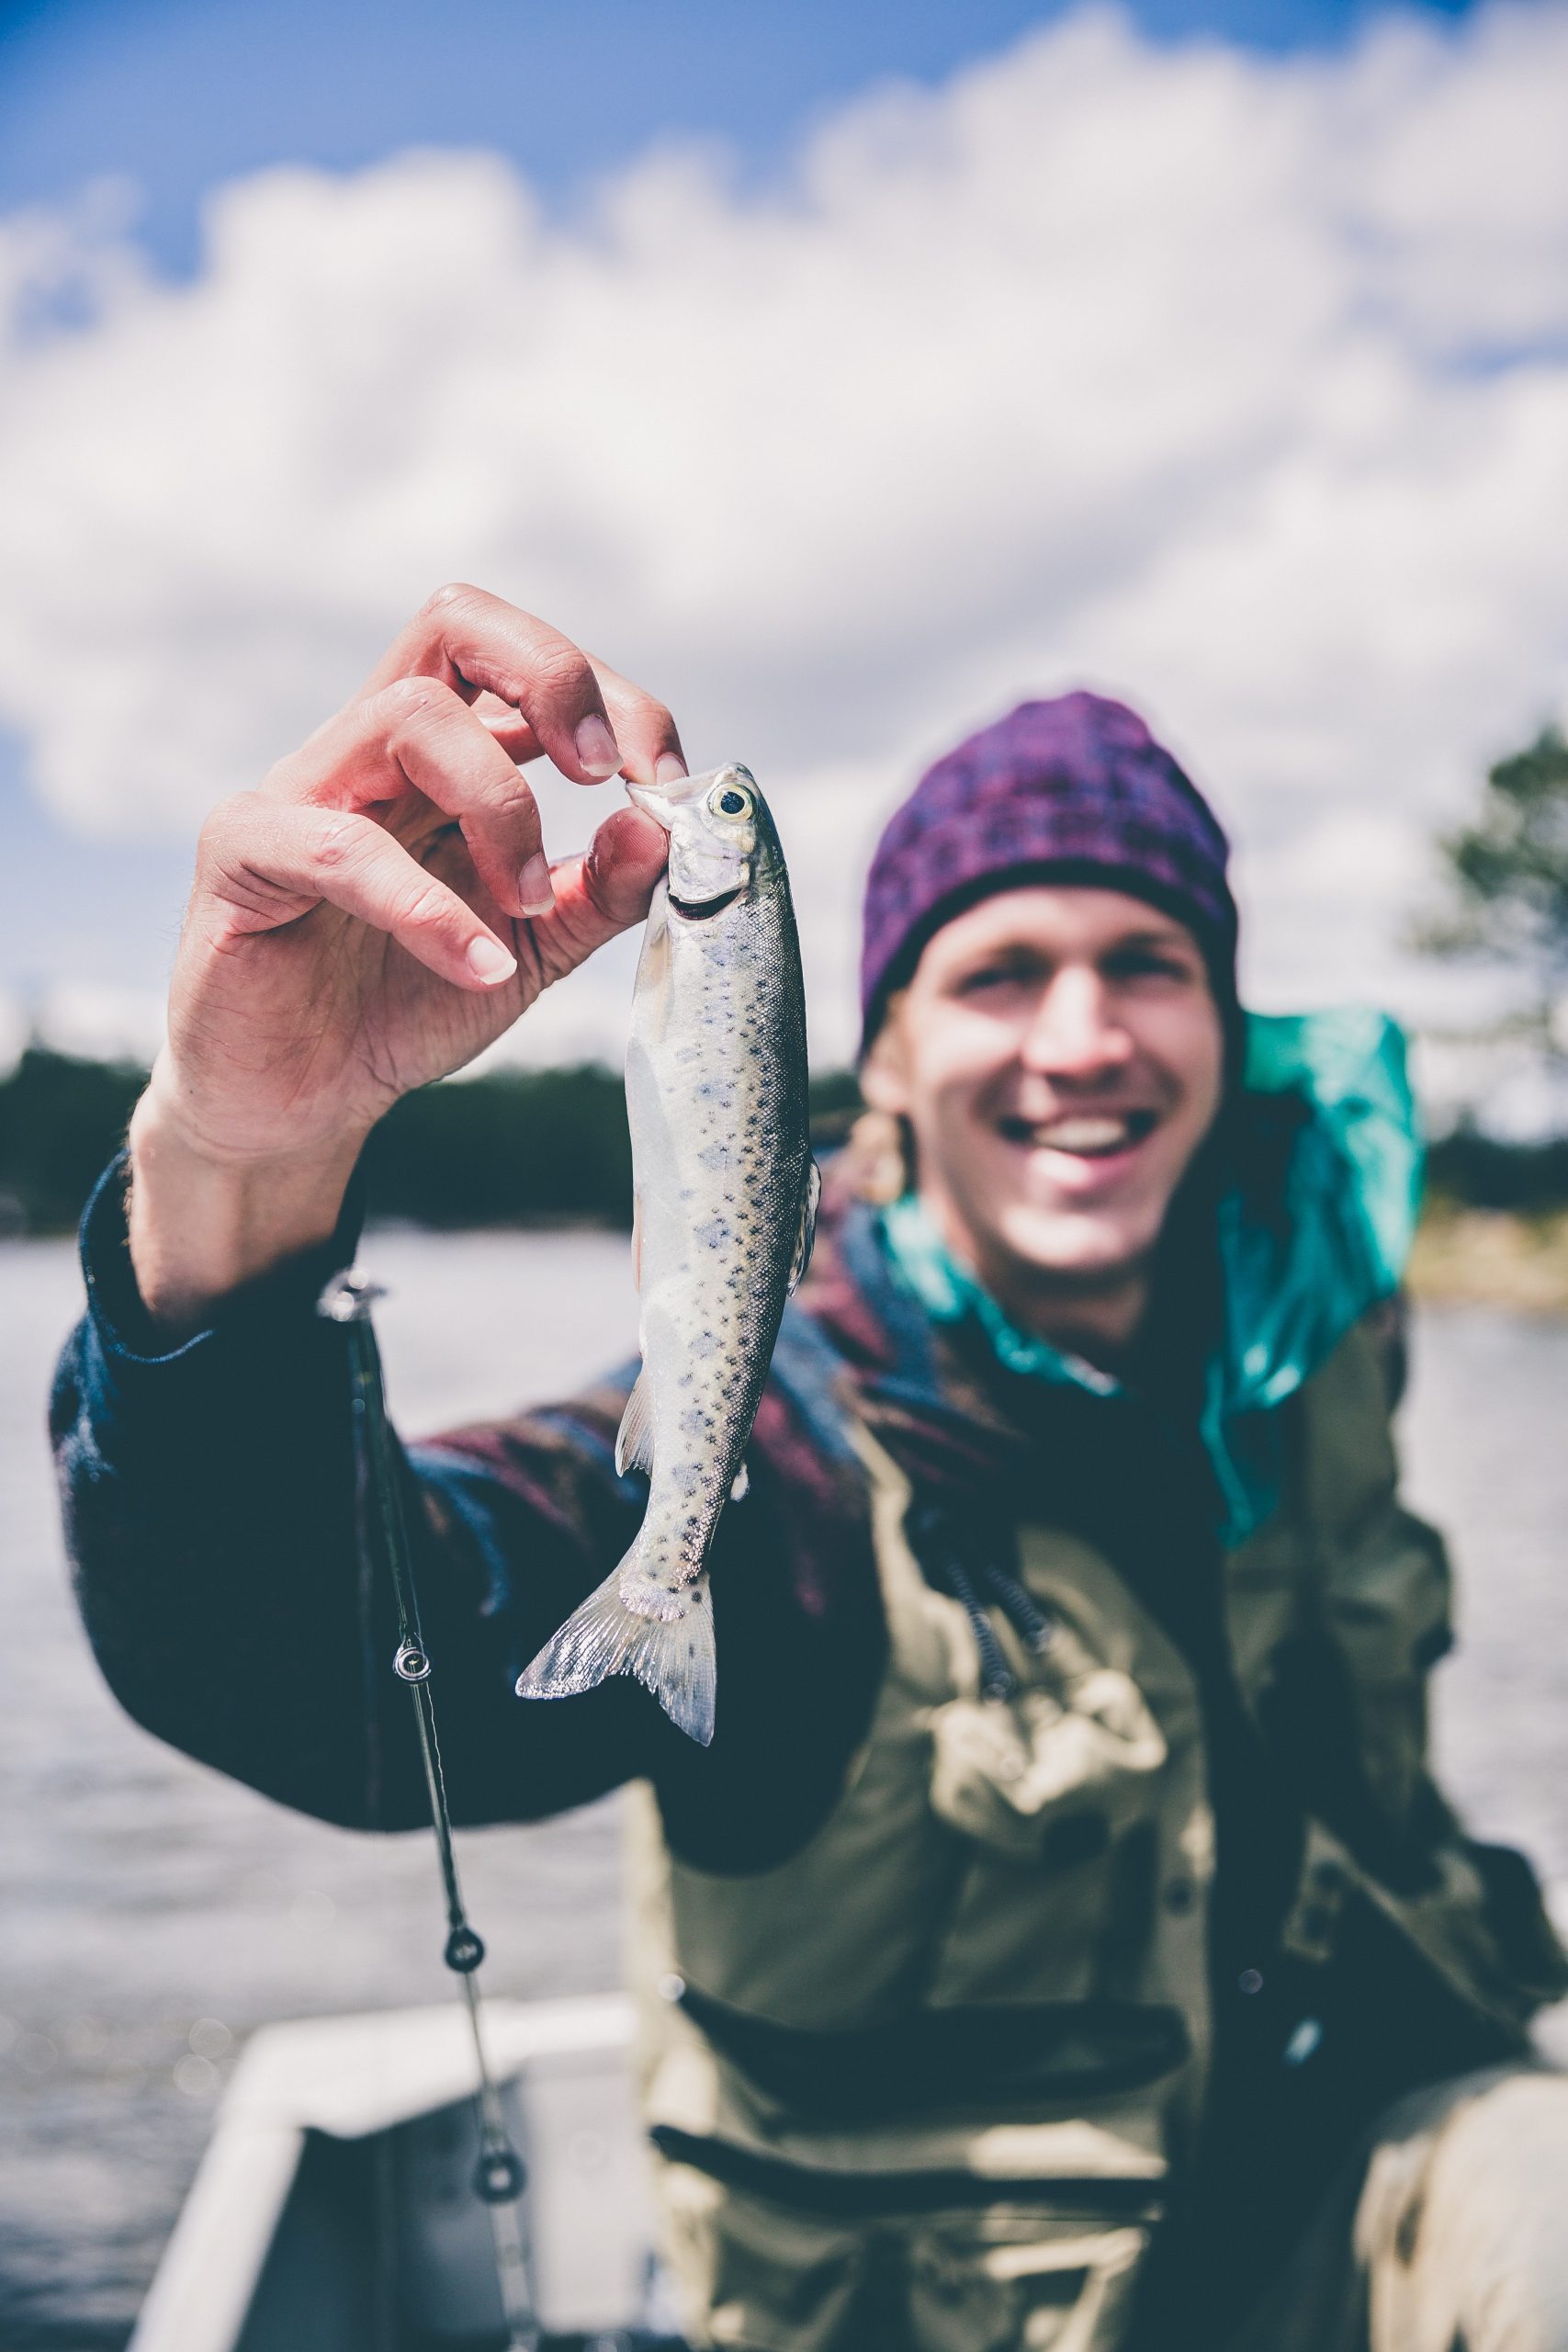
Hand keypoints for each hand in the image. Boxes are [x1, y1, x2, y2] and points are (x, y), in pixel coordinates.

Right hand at [128, 586, 680, 1324]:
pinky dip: (426, 907)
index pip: (520, 658)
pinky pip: (337, 844)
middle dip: (553, 679)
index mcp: (444, 756)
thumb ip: (601, 894)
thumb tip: (663, 831)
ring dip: (501, 807)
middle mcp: (371, 750)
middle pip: (455, 622)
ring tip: (529, 910)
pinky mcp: (243, 854)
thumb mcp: (535, 951)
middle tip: (605, 775)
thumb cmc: (405, 1005)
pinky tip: (480, 969)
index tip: (662, 781)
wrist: (301, 1100)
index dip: (608, 695)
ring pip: (406, 717)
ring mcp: (301, 789)